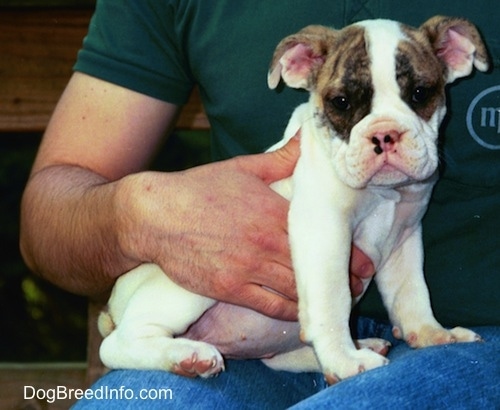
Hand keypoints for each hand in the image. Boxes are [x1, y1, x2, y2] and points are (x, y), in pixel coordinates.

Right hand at [118, 135, 373, 320]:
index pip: (322, 237)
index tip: (365, 263)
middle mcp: (265, 243)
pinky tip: (304, 315)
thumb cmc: (198, 189)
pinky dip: (291, 313)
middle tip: (360, 287)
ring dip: (321, 299)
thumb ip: (281, 159)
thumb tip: (308, 137)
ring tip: (339, 304)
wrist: (154, 215)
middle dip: (343, 281)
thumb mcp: (243, 168)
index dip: (349, 254)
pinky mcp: (229, 287)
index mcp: (273, 212)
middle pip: (314, 268)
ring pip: (296, 291)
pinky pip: (269, 306)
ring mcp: (247, 268)